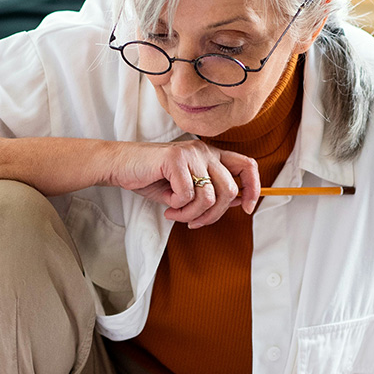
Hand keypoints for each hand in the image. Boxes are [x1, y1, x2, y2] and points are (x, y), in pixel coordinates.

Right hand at [105, 139, 259, 227]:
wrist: (121, 166)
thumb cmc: (152, 178)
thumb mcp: (186, 189)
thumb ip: (210, 192)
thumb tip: (236, 203)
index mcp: (211, 155)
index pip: (247, 165)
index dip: (253, 189)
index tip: (245, 209)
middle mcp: (205, 151)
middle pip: (230, 190)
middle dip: (213, 215)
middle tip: (193, 222)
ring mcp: (191, 152)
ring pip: (209, 196)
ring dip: (192, 214)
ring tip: (176, 214)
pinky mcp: (176, 159)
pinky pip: (188, 194)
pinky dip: (178, 206)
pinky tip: (167, 204)